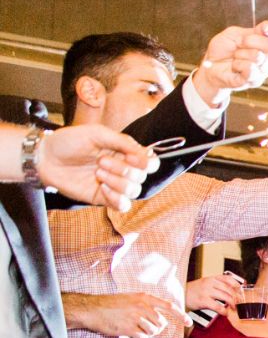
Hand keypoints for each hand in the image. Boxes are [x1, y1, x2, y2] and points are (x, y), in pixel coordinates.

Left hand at [34, 124, 155, 209]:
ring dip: (117, 181)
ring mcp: (114, 185)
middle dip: (123, 169)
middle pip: (142, 177)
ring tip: (97, 173)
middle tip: (100, 161)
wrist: (46, 158)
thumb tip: (145, 153)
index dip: (146, 162)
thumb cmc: (69, 142)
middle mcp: (123, 169)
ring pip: (134, 191)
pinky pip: (123, 205)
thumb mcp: (96, 133)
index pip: (150, 162)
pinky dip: (116, 197)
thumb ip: (122, 141)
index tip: (130, 157)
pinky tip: (101, 188)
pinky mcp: (104, 198)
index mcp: (125, 152)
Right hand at [67, 291, 181, 337]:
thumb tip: (160, 318)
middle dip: (156, 328)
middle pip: (161, 323)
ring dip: (146, 333)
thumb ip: (146, 306)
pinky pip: (142, 337)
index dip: (180, 315)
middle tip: (144, 328)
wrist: (92, 309)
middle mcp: (142, 306)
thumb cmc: (111, 305)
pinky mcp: (129, 328)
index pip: (169, 306)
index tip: (188, 322)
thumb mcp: (131, 299)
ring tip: (134, 328)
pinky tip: (129, 332)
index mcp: (144, 298)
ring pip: (153, 331)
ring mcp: (136, 317)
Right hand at [184, 272, 244, 314]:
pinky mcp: (203, 300)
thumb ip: (217, 285)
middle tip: (240, 303)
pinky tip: (225, 313)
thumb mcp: (206, 283)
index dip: (237, 285)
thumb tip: (233, 292)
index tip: (242, 291)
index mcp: (211, 278)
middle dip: (237, 297)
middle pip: (229, 289)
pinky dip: (224, 311)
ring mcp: (206, 291)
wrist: (180, 295)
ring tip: (234, 308)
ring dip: (232, 304)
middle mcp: (209, 283)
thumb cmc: (195, 290)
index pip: (228, 279)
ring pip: (225, 297)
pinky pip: (217, 306)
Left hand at [189, 22, 267, 103]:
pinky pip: (251, 70)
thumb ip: (251, 31)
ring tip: (235, 57)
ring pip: (259, 57)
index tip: (265, 29)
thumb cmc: (223, 49)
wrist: (212, 66)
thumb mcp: (233, 34)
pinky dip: (238, 65)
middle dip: (251, 41)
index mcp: (265, 41)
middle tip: (239, 43)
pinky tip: (235, 67)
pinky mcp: (256, 81)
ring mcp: (264, 70)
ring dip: (241, 54)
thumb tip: (266, 31)